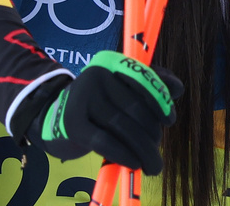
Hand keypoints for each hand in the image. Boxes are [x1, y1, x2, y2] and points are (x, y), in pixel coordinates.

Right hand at [28, 51, 181, 174]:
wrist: (52, 118)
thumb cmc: (95, 107)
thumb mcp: (119, 92)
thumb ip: (149, 85)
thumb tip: (177, 88)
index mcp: (110, 65)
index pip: (142, 79)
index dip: (160, 100)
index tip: (169, 120)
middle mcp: (96, 76)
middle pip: (135, 108)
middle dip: (152, 134)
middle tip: (156, 151)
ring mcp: (82, 98)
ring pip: (123, 126)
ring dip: (144, 150)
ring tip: (153, 165)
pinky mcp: (73, 123)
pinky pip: (105, 141)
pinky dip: (124, 154)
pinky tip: (133, 163)